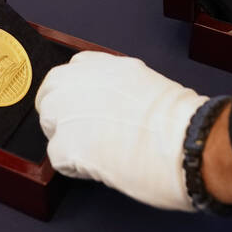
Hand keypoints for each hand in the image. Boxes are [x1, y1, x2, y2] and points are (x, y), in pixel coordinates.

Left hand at [36, 51, 206, 210]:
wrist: (183, 140)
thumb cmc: (175, 117)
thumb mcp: (142, 82)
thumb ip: (115, 87)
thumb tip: (109, 102)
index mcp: (99, 65)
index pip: (67, 74)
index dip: (74, 95)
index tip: (84, 108)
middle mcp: (77, 82)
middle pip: (49, 97)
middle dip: (62, 114)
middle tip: (85, 134)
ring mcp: (66, 113)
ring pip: (49, 125)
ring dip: (66, 138)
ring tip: (95, 152)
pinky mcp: (65, 146)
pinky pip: (57, 158)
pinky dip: (75, 166)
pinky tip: (99, 167)